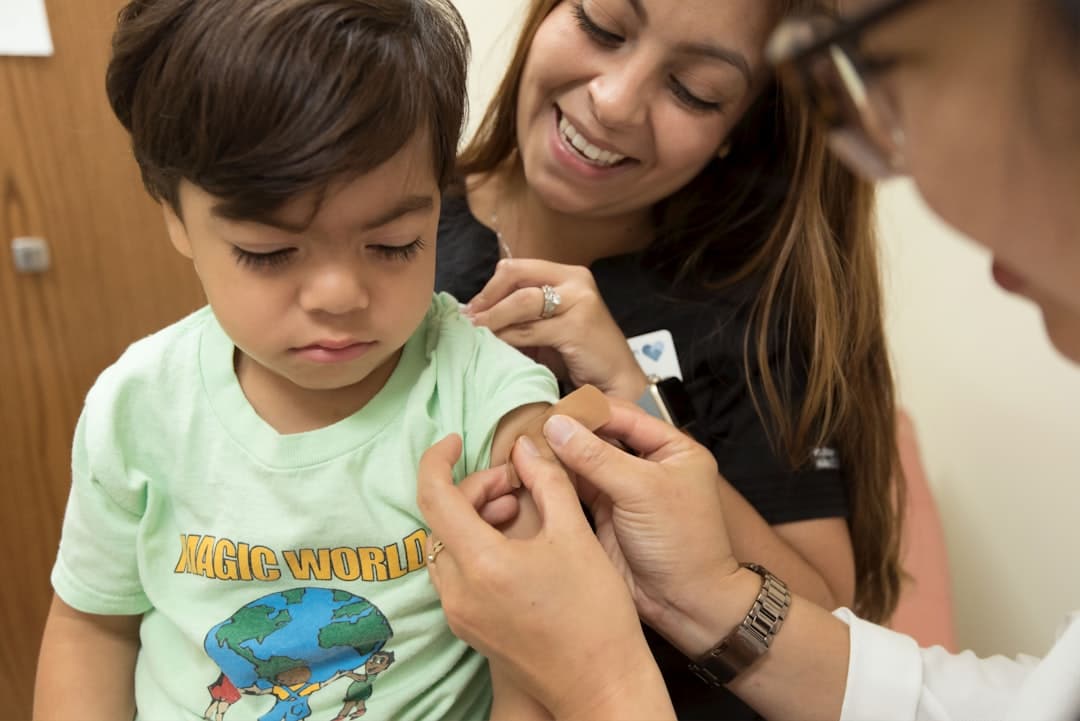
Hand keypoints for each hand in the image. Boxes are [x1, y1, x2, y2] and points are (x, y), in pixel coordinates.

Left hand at [417, 433, 664, 718]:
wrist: (601, 684)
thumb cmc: (596, 612)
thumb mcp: (575, 533)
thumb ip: (546, 481)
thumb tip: (525, 447)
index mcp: (481, 563)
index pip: (433, 496)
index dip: (437, 460)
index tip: (455, 440)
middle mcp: (458, 591)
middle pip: (441, 520)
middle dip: (474, 490)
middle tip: (517, 483)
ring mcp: (460, 614)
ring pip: (446, 546)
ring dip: (474, 518)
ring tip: (519, 509)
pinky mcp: (469, 629)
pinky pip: (457, 573)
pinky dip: (475, 547)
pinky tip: (515, 544)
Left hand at [464, 258, 647, 399]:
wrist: (616, 382)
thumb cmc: (579, 356)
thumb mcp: (547, 328)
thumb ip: (521, 316)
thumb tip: (476, 315)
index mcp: (568, 275)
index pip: (517, 268)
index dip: (489, 288)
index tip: (471, 309)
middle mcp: (576, 280)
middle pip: (515, 276)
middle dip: (487, 299)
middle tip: (468, 321)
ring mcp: (579, 301)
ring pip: (521, 302)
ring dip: (492, 319)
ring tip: (475, 333)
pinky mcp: (578, 326)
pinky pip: (530, 329)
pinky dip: (507, 337)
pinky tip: (495, 347)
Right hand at [541, 400, 741, 631]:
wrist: (686, 604)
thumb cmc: (684, 545)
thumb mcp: (642, 491)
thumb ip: (597, 457)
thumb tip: (557, 426)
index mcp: (673, 449)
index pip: (624, 416)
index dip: (588, 413)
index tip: (553, 411)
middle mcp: (648, 465)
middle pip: (601, 437)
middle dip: (569, 434)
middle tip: (532, 428)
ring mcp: (625, 490)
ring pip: (585, 462)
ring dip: (558, 456)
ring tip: (526, 448)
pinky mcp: (605, 514)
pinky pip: (576, 488)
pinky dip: (556, 480)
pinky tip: (532, 472)